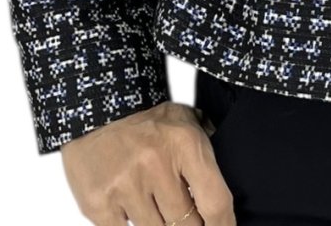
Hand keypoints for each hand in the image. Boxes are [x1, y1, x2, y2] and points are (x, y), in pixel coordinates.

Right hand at [61, 100, 234, 225]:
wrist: (98, 115)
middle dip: (189, 224)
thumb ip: (210, 144)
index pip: (215, 201)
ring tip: (158, 206)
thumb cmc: (148, 123)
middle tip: (188, 217)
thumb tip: (233, 172)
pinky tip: (134, 209)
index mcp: (185, 145)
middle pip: (186, 224)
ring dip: (160, 224)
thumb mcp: (186, 121)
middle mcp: (157, 165)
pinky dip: (131, 224)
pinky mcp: (98, 203)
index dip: (223, 225)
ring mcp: (126, 186)